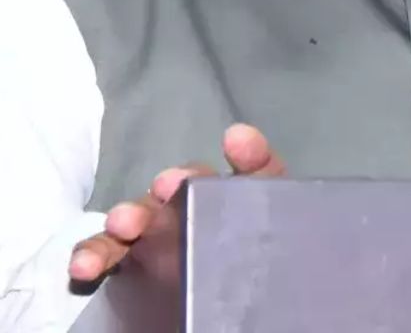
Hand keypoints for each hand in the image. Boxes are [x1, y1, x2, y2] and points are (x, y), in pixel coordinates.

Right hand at [68, 123, 284, 282]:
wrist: (235, 313)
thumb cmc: (260, 266)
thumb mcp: (282, 231)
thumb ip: (272, 195)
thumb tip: (255, 153)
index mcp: (247, 198)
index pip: (253, 167)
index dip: (248, 153)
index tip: (237, 142)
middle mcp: (202, 206)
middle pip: (186, 184)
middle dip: (175, 181)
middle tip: (167, 185)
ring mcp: (165, 235)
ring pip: (142, 215)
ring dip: (130, 215)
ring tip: (123, 224)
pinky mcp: (135, 265)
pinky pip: (109, 254)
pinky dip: (93, 254)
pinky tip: (84, 264)